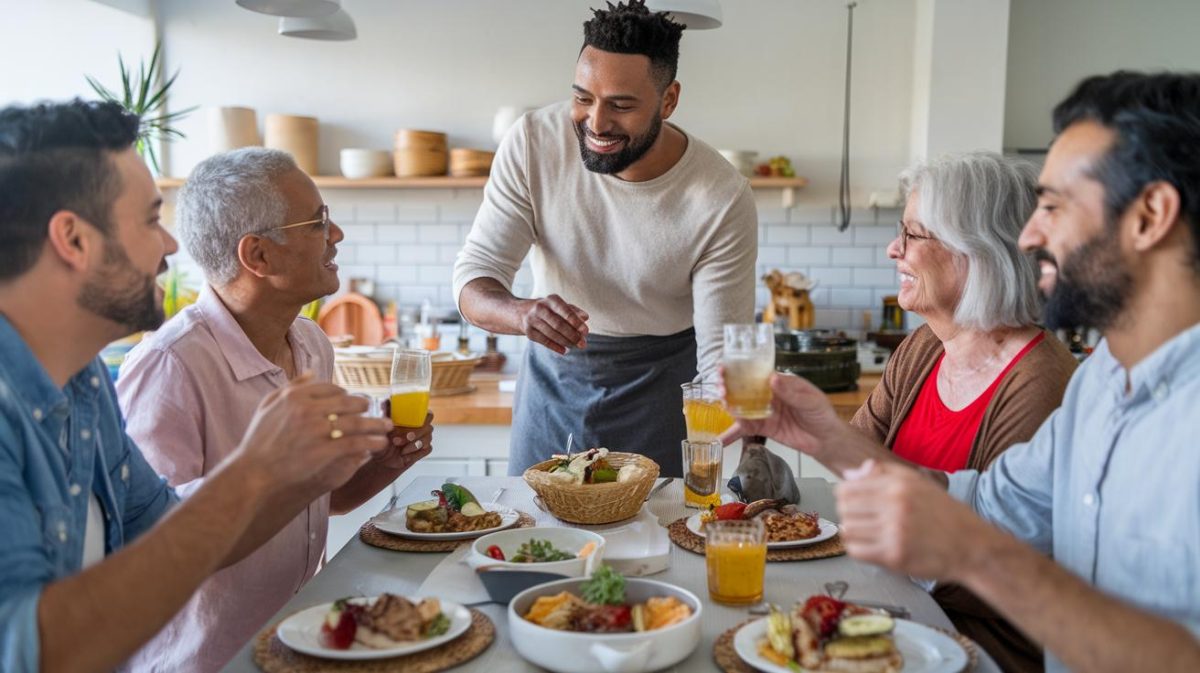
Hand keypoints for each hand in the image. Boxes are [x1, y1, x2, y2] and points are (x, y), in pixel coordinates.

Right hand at [235, 373, 392, 492]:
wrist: (254, 473)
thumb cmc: (259, 441)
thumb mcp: (268, 406)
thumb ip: (291, 386)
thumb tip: (313, 371)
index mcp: (295, 395)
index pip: (332, 388)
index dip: (346, 394)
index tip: (353, 401)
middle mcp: (307, 409)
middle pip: (349, 402)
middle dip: (366, 406)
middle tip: (375, 411)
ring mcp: (317, 429)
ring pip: (357, 422)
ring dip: (376, 424)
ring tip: (387, 427)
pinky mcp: (324, 450)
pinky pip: (356, 442)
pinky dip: (371, 442)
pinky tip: (380, 444)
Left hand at [377, 407, 434, 471]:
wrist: (382, 456)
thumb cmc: (383, 438)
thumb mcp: (382, 424)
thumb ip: (385, 412)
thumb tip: (385, 402)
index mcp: (415, 417)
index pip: (428, 414)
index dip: (422, 418)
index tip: (409, 423)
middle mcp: (422, 427)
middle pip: (428, 428)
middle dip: (413, 434)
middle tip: (397, 440)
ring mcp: (425, 438)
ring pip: (427, 439)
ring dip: (412, 445)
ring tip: (398, 447)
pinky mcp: (424, 450)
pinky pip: (426, 450)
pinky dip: (414, 453)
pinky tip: (404, 455)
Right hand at [517, 294, 588, 353]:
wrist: (522, 313)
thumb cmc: (549, 309)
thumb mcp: (560, 306)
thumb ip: (574, 311)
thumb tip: (585, 317)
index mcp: (551, 300)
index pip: (566, 311)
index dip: (576, 322)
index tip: (586, 332)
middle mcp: (540, 308)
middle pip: (558, 324)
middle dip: (572, 335)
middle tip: (583, 344)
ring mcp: (532, 320)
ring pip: (552, 334)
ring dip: (566, 342)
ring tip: (576, 346)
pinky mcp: (528, 331)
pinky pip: (544, 341)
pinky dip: (555, 347)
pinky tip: (564, 351)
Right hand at [718, 372, 840, 455]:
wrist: (826, 440)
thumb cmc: (822, 413)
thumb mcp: (810, 400)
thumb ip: (791, 392)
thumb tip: (773, 379)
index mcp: (779, 382)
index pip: (756, 372)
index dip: (740, 369)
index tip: (727, 368)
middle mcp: (768, 395)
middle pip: (743, 388)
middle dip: (729, 385)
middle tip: (721, 386)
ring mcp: (764, 411)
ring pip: (741, 406)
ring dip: (729, 403)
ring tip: (722, 400)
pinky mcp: (763, 428)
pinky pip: (746, 427)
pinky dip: (733, 430)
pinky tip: (723, 434)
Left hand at [835, 459, 989, 581]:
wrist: (972, 547)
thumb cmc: (945, 514)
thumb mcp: (918, 482)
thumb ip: (882, 473)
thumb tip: (849, 474)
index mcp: (898, 485)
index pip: (847, 487)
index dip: (845, 495)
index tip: (853, 502)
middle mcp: (894, 506)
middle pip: (843, 508)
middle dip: (848, 514)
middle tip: (862, 520)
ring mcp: (894, 532)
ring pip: (848, 530)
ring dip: (853, 533)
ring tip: (867, 534)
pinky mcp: (895, 556)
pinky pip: (856, 551)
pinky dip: (859, 550)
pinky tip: (871, 547)